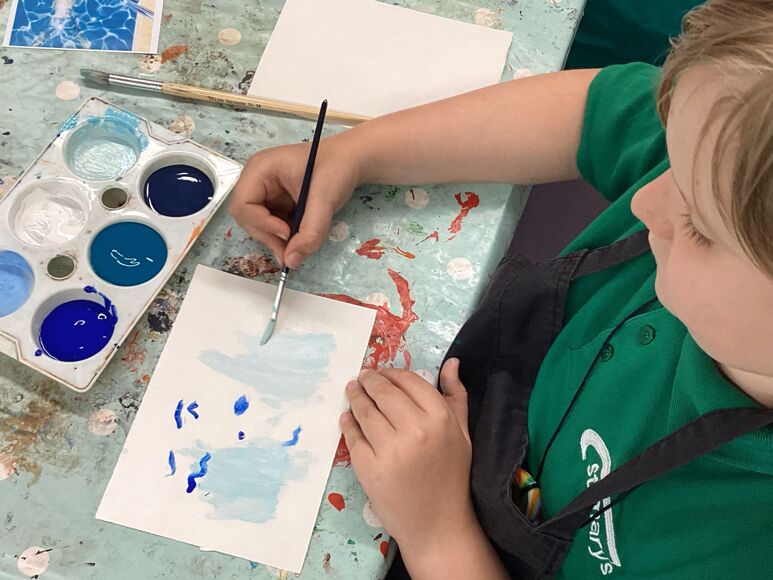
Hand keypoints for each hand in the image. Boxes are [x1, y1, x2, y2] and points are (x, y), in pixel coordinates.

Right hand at [229, 135, 361, 268]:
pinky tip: (299, 237)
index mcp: (261, 168)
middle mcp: (256, 179)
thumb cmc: (336, 168)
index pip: (243, 203)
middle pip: (246, 217)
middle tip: (290, 252)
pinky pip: (270, 226)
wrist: (350, 160)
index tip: (287, 233)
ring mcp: (264, 192)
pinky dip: (282, 237)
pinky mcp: (274, 203)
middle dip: (267, 236)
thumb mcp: (325, 200)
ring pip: (257, 225)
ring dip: (274, 240)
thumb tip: (292, 262)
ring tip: (297, 245)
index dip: (262, 223)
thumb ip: (310, 232)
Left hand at [340, 359, 474, 551]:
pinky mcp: (369, 468)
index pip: (408, 381)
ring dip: (355, 396)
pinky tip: (347, 417)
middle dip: (369, 380)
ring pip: (364, 411)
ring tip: (352, 391)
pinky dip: (347, 423)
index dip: (391, 373)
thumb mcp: (462, 433)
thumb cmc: (452, 476)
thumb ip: (455, 395)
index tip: (381, 372)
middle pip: (383, 392)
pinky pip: (352, 437)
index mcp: (439, 418)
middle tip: (362, 378)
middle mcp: (415, 430)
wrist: (437, 524)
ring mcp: (389, 450)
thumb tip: (451, 363)